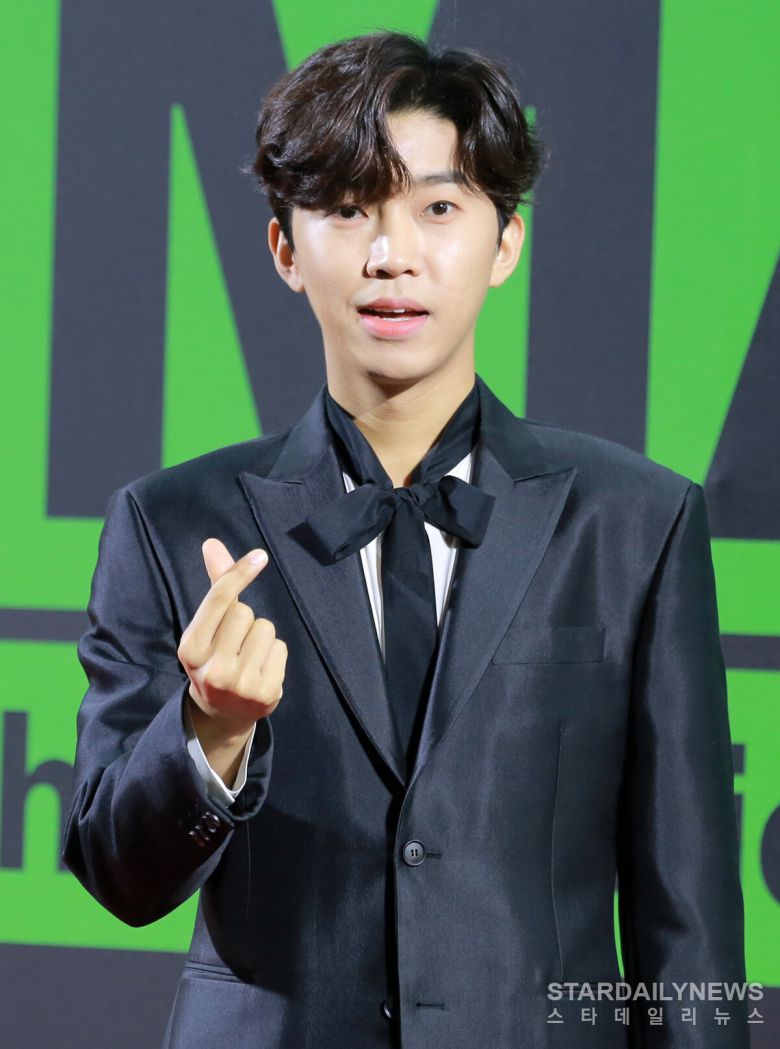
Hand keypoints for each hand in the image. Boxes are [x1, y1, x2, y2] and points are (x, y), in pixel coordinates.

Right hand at [178, 539, 287, 750]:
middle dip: (244, 620)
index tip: (259, 556)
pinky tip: (261, 670)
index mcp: (190, 649)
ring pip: (266, 628)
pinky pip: (280, 648)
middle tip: (234, 643)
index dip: (239, 574)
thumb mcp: (205, 628)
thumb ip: (215, 586)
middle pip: (245, 612)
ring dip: (261, 637)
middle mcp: (212, 668)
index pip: (219, 600)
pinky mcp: (265, 693)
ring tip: (248, 657)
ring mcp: (239, 683)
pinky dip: (274, 654)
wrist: (222, 714)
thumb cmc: (214, 658)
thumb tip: (212, 544)